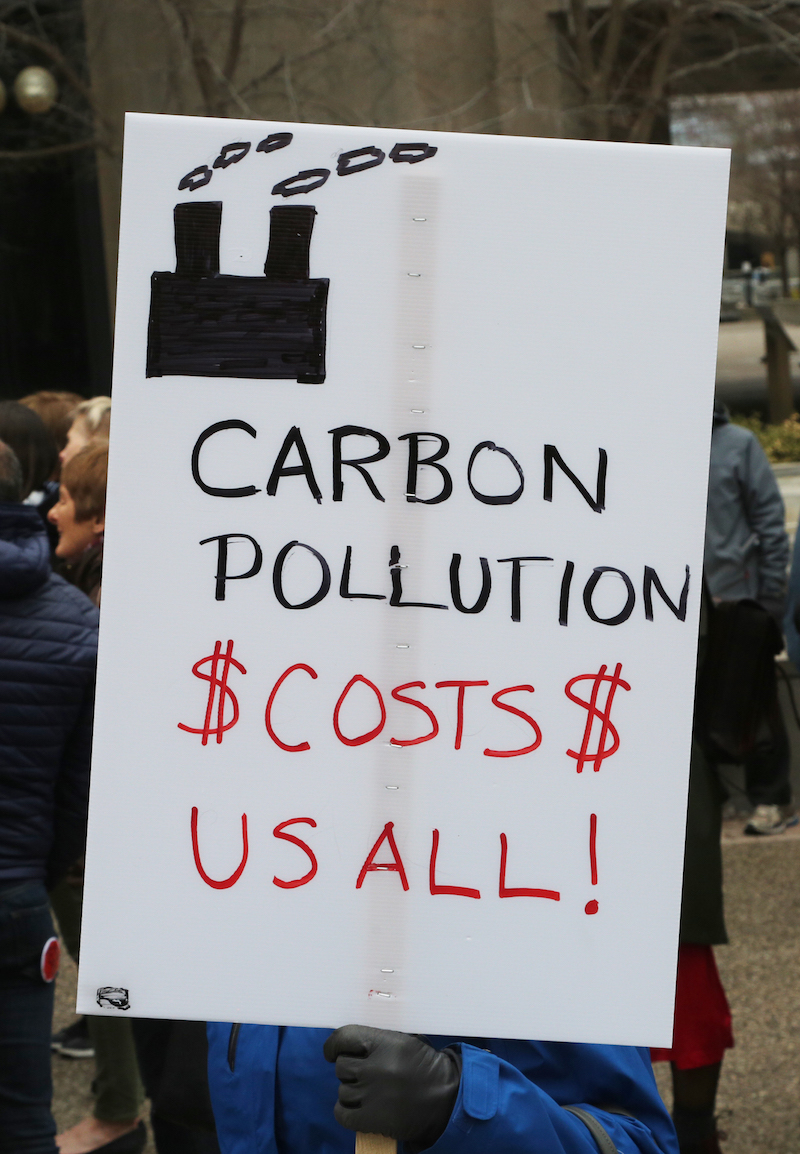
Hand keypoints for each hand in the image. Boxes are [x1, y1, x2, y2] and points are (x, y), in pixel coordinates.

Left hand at [324, 1024, 460, 1148]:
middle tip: (363, 1075)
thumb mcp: (406, 1041)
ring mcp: (372, 1094)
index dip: (333, 1045)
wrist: (447, 1099)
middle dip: (350, 1071)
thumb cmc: (426, 1067)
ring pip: (342, 1091)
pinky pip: (342, 1114)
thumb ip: (378, 1040)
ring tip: (368, 1094)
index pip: (343, 1037)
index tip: (332, 1052)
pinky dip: (345, 1112)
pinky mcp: (372, 1119)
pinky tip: (356, 1109)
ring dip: (351, 1092)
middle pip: (342, 1067)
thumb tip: (349, 1043)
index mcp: (384, 1043)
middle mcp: (375, 1067)